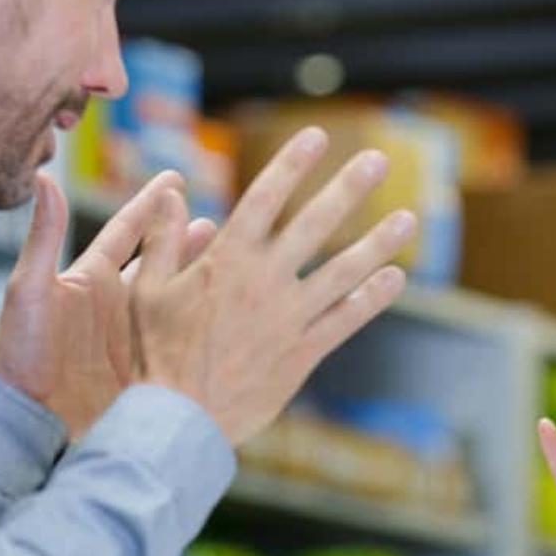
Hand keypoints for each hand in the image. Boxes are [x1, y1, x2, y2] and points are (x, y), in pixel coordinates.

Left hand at [0, 171, 214, 438]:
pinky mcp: (146, 364)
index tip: (172, 181)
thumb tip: (42, 178)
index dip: (148, 204)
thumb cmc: (16, 353)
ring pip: (175, 297)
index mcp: (89, 278)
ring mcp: (133, 334)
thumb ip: (44, 235)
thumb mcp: (30, 290)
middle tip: (213, 222)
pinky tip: (226, 315)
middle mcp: (115, 302)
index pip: (126, 231)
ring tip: (229, 259)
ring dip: (198, 277)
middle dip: (184, 239)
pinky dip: (202, 325)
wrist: (26, 418)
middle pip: (159, 261)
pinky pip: (179, 339)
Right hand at [129, 126, 417, 445]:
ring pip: (343, 270)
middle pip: (315, 223)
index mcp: (226, 259)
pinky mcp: (303, 352)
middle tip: (378, 159)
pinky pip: (346, 319)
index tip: (318, 136)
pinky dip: (372, 297)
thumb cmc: (156, 355)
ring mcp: (289, 316)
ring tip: (408, 217)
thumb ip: (161, 239)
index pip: (266, 197)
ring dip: (379, 242)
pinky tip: (395, 277)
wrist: (176, 418)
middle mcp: (264, 281)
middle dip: (349, 188)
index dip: (293, 163)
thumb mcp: (147, 290)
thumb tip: (170, 192)